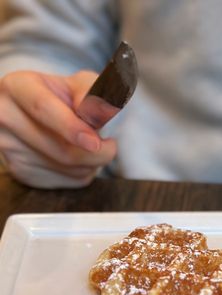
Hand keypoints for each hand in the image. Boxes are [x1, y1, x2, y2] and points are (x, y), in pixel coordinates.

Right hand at [0, 70, 116, 187]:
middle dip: (97, 153)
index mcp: (18, 86)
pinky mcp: (20, 172)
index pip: (43, 108)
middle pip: (60, 149)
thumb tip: (96, 113)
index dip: (72, 127)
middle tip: (110, 145)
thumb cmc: (63, 96)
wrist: (39, 114)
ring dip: (92, 164)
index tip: (95, 142)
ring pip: (66, 169)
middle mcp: (5, 116)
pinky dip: (83, 173)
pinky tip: (80, 158)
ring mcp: (9, 148)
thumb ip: (92, 91)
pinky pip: (65, 181)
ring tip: (93, 148)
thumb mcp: (79, 83)